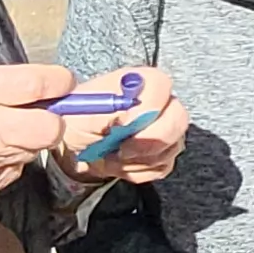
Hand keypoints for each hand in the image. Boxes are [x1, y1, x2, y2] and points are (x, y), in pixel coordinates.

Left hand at [57, 68, 190, 185]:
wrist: (76, 145)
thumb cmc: (77, 121)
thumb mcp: (81, 112)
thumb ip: (107, 107)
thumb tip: (128, 110)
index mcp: (138, 81)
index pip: (160, 85)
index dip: (146, 108)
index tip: (122, 126)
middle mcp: (160, 101)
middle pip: (177, 118)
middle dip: (147, 141)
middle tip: (120, 149)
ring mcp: (167, 127)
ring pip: (170, 147)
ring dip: (137, 159)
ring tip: (113, 154)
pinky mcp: (166, 152)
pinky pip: (163, 167)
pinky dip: (138, 171)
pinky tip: (121, 162)